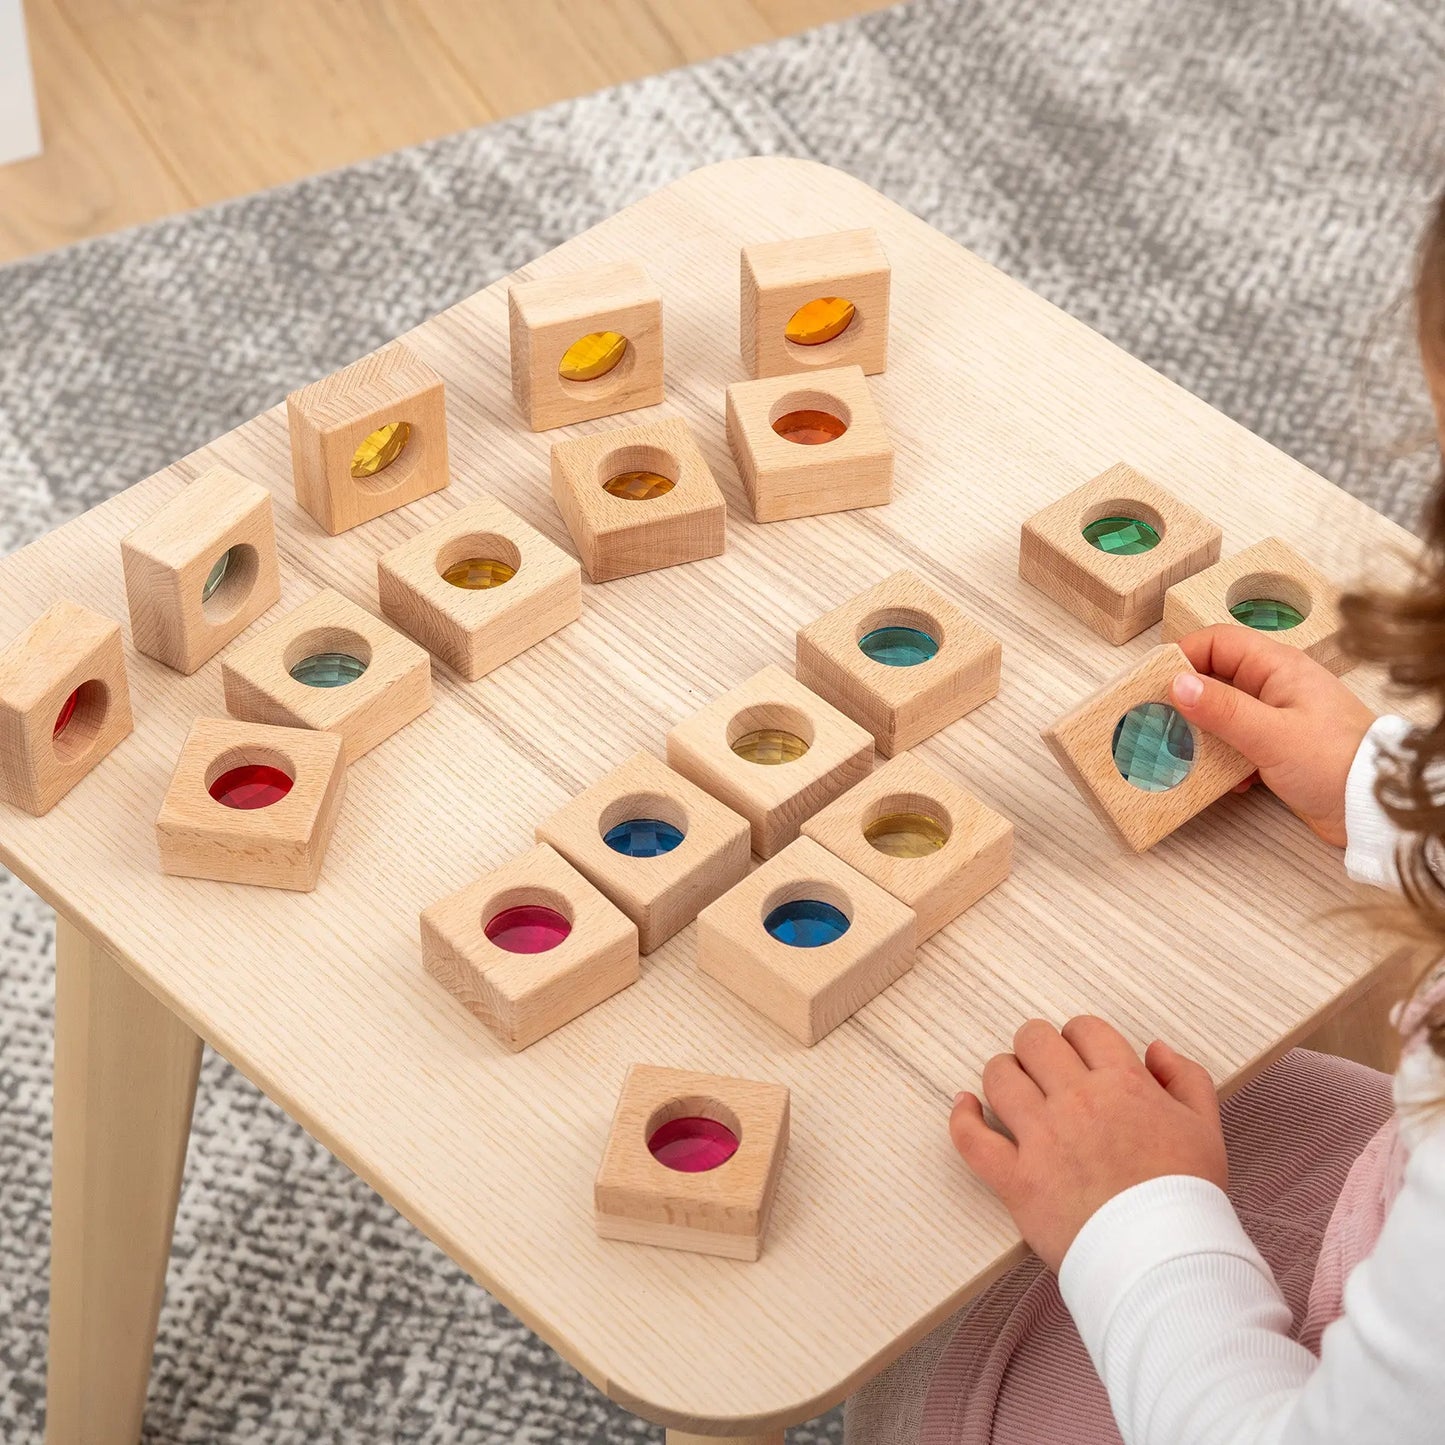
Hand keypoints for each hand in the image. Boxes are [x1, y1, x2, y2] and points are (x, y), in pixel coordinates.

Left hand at [950, 1018, 1227, 1271]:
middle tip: (1044, 1070)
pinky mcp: (1015, 1179)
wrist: (1166, 1261)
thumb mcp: (1205, 1128)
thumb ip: (1186, 1079)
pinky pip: (971, 1137)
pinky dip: (962, 1117)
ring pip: (1000, 1076)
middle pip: (1035, 1041)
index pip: (1085, 1029)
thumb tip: (1154, 1048)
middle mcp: (1077, 1101)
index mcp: (1123, 1084)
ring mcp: (1042, 1138)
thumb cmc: (1186, 1198)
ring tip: (1013, 1089)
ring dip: (1004, 1075)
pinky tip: (966, 1106)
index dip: (1079, 1037)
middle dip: (1037, 1047)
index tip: (1079, 1054)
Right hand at [1169, 625, 1374, 846]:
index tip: (1154, 684)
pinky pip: (1236, 743)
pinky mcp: (1277, 747)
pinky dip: (1223, 760)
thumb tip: (1177, 683)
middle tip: (1161, 723)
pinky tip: (1226, 781)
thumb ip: (1222, 708)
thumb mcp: (1271, 734)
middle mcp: (1275, 686)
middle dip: (1185, 702)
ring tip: (1186, 755)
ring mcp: (1276, 717)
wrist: (1374, 809)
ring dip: (1202, 736)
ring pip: (1222, 714)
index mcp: (1277, 668)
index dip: (1183, 657)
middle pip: (1214, 679)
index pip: (1218, 643)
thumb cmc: (1335, 763)